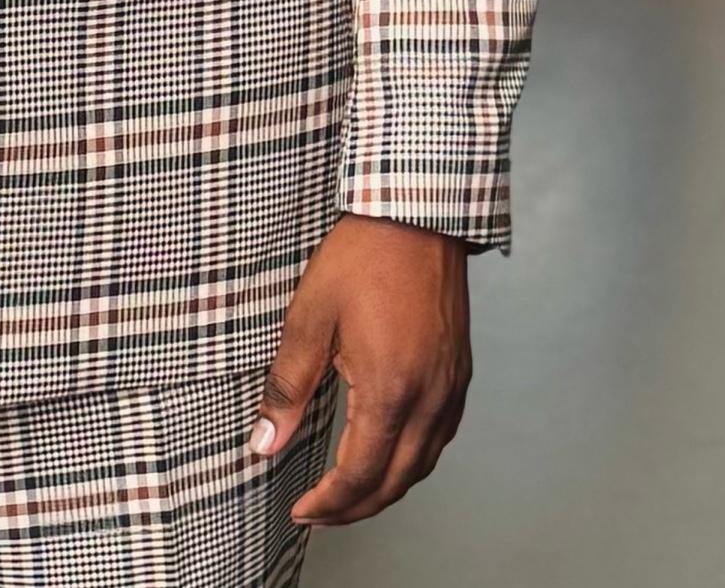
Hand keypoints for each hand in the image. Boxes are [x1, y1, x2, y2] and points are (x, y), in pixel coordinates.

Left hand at [249, 213, 471, 526]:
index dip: (328, 503)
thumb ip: (287, 385)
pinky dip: (413, 459)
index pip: (360, 475)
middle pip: (396, 482)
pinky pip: (440, 436)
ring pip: (423, 465)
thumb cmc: (364, 254)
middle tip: (320, 513)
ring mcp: (450, 386)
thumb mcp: (310, 316)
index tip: (300, 509)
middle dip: (356, 508)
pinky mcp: (459, 370)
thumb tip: (265, 441)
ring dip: (387, 488)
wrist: (417, 211)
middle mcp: (429, 398)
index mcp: (391, 390)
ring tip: (351, 493)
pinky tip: (392, 451)